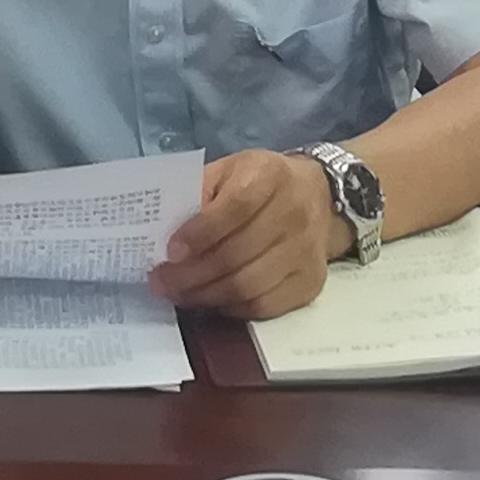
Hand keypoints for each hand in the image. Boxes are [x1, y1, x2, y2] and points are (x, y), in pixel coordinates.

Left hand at [153, 150, 341, 318]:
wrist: (318, 198)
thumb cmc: (261, 184)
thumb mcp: (229, 171)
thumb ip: (200, 192)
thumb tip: (168, 229)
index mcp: (271, 175)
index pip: (236, 207)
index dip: (200, 232)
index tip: (171, 251)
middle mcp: (295, 212)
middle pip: (237, 254)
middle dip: (191, 274)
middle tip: (161, 283)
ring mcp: (307, 251)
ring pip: (248, 286)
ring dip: (206, 295)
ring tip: (180, 295)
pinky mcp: (311, 282)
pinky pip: (264, 306)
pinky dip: (231, 308)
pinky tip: (212, 300)